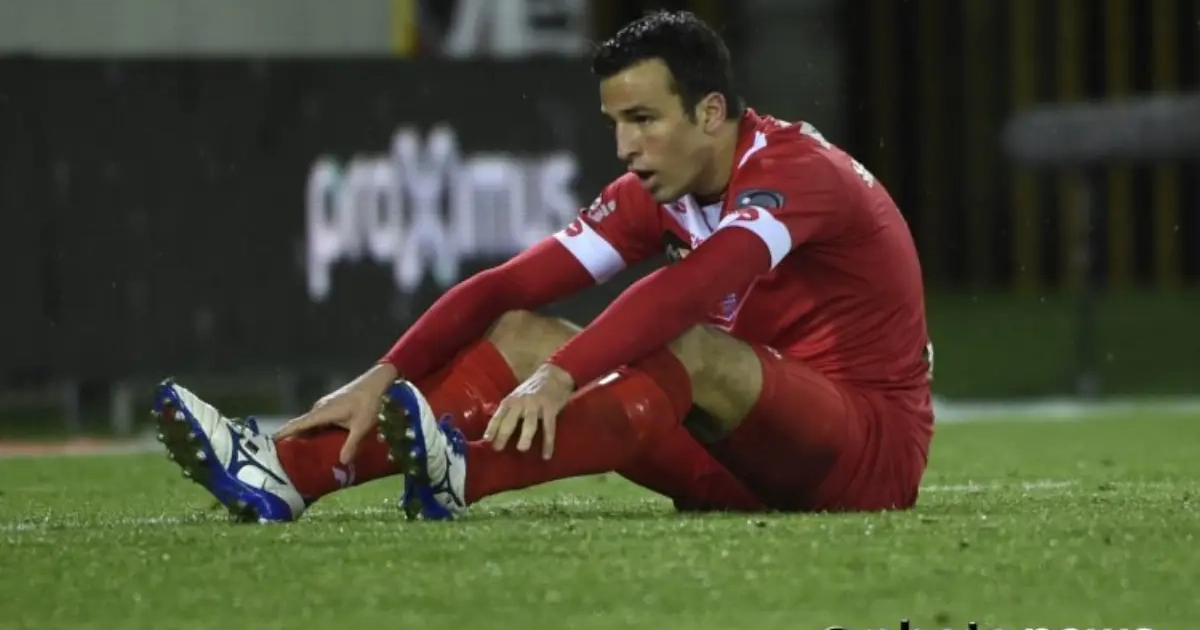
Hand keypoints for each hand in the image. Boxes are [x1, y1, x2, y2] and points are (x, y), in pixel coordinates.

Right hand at [275, 363, 397, 464]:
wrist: (379, 381)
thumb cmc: (370, 402)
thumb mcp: (362, 426)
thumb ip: (351, 444)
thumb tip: (342, 462)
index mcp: (322, 412)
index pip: (296, 425)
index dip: (283, 435)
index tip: (270, 446)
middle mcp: (320, 408)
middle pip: (302, 427)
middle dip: (295, 441)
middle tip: (289, 460)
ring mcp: (327, 405)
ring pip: (312, 424)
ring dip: (308, 437)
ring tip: (304, 456)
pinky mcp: (334, 405)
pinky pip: (320, 421)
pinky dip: (318, 432)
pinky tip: (322, 443)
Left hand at [483, 363, 574, 458]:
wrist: (553, 374)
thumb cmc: (532, 390)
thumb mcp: (516, 397)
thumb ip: (508, 411)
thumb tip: (495, 430)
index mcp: (510, 401)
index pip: (498, 416)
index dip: (491, 428)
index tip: (486, 440)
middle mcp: (520, 402)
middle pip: (510, 420)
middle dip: (503, 435)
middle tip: (498, 449)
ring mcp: (536, 404)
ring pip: (529, 423)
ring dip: (525, 436)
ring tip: (521, 449)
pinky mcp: (550, 408)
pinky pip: (548, 428)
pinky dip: (548, 442)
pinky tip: (546, 454)